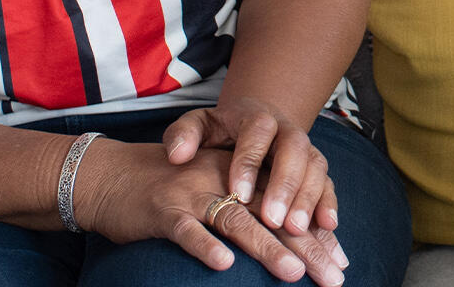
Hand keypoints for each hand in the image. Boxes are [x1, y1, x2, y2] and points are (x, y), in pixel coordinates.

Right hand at [73, 138, 348, 284]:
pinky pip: (187, 230)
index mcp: (240, 176)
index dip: (316, 233)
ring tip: (293, 273)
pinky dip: (205, 246)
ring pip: (236, 220)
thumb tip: (294, 248)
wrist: (111, 176)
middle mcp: (223, 180)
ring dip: (266, 248)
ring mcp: (193, 194)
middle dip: (306, 247)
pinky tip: (224, 265)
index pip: (288, 205)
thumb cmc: (170, 190)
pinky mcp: (163, 211)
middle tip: (332, 277)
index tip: (341, 262)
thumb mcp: (214, 192)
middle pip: (273, 214)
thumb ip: (249, 211)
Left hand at [164, 100, 341, 235]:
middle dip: (285, 185)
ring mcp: (305, 148)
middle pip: (294, 150)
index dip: (249, 163)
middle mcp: (286, 129)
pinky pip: (328, 183)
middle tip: (272, 220)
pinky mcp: (316, 168)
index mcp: (256, 116)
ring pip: (315, 167)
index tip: (238, 194)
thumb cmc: (219, 132)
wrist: (250, 125)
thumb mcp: (197, 126)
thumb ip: (183, 135)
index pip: (257, 133)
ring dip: (308, 198)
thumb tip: (177, 155)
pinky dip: (329, 203)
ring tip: (295, 230)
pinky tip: (326, 227)